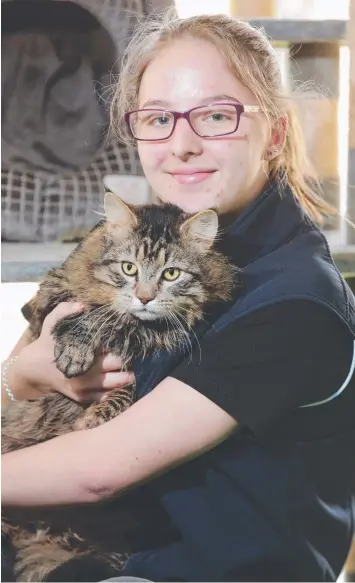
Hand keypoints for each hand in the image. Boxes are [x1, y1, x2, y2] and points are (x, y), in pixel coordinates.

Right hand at [7, 302, 134, 402]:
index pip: (109, 346)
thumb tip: (82, 305)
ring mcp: (83, 386)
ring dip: (126, 377)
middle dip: (128, 360)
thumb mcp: (51, 324)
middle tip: (136, 355)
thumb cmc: (45, 344)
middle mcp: (84, 369)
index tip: (131, 338)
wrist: (30, 371)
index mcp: (81, 349)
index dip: (122, 342)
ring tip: (132, 371)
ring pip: (115, 383)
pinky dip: (115, 393)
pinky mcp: (81, 397)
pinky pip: (104, 398)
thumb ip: (64, 310)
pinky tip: (123, 387)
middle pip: (117, 364)